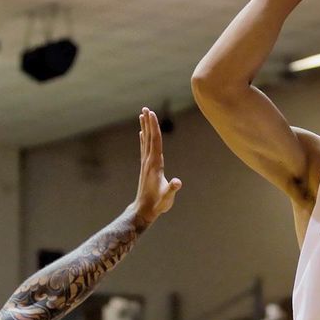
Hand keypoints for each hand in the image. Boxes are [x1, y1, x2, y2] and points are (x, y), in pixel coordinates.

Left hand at [133, 108, 181, 227]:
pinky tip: (142, 133)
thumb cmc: (157, 204)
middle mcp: (148, 161)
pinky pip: (144, 148)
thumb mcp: (167, 198)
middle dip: (148, 123)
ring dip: (145, 128)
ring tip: (142, 115)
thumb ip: (172, 189)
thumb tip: (178, 182)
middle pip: (149, 137)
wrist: (144, 210)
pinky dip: (144, 138)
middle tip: (145, 108)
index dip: (154, 127)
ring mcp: (146, 164)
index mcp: (155, 164)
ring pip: (145, 141)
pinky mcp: (145, 167)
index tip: (152, 114)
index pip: (155, 141)